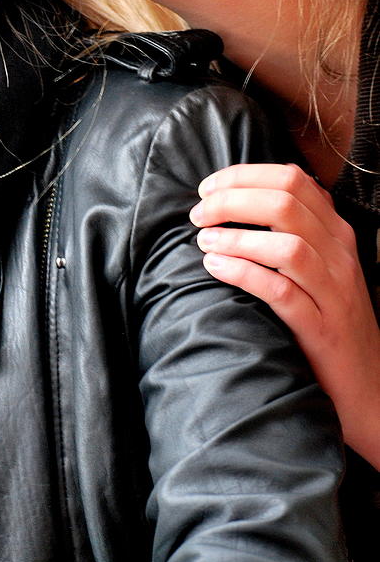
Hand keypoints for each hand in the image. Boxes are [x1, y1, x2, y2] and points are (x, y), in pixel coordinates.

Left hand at [189, 163, 379, 468]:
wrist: (367, 385)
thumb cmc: (327, 317)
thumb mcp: (318, 265)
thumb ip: (291, 229)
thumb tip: (241, 195)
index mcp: (336, 232)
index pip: (292, 180)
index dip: (243, 176)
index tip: (207, 187)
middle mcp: (339, 255)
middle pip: (285, 204)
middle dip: (232, 200)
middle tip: (198, 214)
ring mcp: (333, 291)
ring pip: (286, 245)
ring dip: (236, 237)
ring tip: (204, 240)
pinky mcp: (321, 328)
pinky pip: (280, 291)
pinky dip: (243, 273)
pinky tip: (214, 267)